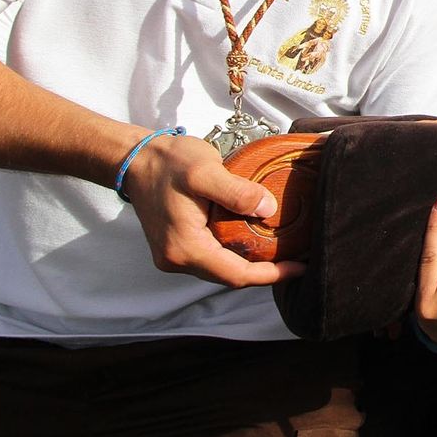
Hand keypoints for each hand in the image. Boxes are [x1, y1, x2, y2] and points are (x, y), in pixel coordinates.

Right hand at [122, 132, 303, 287]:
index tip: (300, 267)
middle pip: (230, 276)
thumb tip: (268, 211)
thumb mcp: (205, 170)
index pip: (235, 274)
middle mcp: (176, 259)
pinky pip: (213, 258)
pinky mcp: (177, 246)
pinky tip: (256, 241)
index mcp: (184, 248)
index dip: (271, 274)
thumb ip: (237, 192)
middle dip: (266, 272)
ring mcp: (174, 255)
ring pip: (221, 269)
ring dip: (252, 263)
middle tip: (299, 259)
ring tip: (283, 251)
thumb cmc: (168, 162)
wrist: (136, 159)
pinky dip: (236, 253)